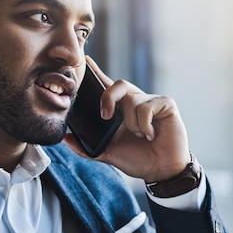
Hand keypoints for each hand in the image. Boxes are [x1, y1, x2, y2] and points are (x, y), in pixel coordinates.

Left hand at [63, 56, 190, 182]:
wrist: (161, 171)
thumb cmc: (139, 160)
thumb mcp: (108, 153)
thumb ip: (87, 147)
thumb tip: (66, 138)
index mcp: (121, 110)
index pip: (107, 86)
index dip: (97, 72)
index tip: (85, 61)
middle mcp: (136, 101)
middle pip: (119, 84)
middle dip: (108, 97)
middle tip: (106, 116)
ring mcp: (152, 101)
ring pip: (131, 100)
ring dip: (131, 124)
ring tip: (141, 137)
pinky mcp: (166, 104)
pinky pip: (146, 107)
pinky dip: (144, 125)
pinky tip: (151, 135)